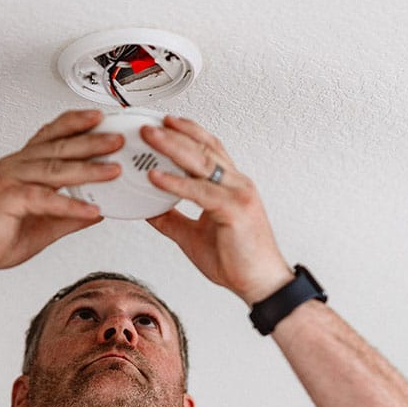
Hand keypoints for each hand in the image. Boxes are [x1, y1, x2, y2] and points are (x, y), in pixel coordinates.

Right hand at [0, 110, 122, 274]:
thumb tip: (98, 212)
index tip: (101, 118)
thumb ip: (70, 215)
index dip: (75, 123)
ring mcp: (9, 180)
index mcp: (21, 165)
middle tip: (118, 139)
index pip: (52, 135)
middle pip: (58, 147)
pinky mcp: (7, 200)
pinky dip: (70, 205)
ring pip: (54, 169)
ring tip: (113, 169)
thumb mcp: (44, 224)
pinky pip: (44, 199)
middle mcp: (15, 166)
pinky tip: (92, 211)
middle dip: (91, 141)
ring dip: (88, 168)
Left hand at [141, 116, 293, 304]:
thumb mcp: (193, 237)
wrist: (260, 284)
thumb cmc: (236, 261)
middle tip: (148, 124)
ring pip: (201, 162)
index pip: (208, 149)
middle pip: (203, 148)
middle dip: (174, 132)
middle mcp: (236, 183)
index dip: (187, 132)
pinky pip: (199, 191)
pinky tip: (155, 176)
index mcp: (230, 186)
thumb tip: (147, 210)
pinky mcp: (234, 209)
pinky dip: (175, 182)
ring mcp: (237, 194)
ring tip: (148, 137)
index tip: (164, 122)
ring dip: (172, 146)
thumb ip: (171, 219)